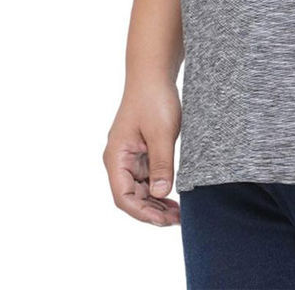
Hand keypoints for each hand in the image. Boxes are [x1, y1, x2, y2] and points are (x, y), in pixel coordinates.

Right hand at [103, 80, 181, 225]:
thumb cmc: (154, 98)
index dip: (143, 213)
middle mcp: (119, 159)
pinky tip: (174, 194)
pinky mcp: (141, 150)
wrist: (154, 73)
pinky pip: (147, 176)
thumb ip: (161, 163)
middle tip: (178, 220)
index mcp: (116, 157)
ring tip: (178, 213)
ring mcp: (129, 155)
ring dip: (156, 202)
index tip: (165, 220)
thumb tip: (161, 193)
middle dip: (152, 211)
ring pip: (139, 188)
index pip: (124, 197)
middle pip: (131, 196)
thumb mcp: (162, 133)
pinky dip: (159, 187)